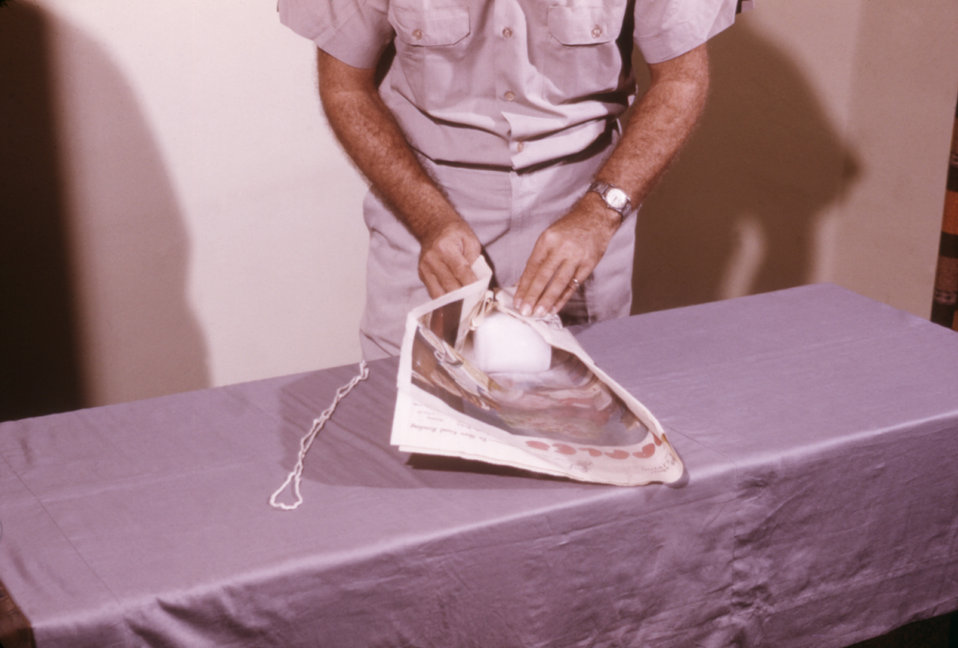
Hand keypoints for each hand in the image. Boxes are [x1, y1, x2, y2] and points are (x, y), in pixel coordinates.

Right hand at [418, 219, 482, 297]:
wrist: (433, 227)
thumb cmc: (454, 233)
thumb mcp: (470, 240)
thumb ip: (475, 259)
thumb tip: (478, 280)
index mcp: (445, 248)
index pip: (460, 271)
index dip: (471, 285)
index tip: (480, 294)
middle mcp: (432, 260)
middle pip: (450, 286)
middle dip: (465, 296)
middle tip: (476, 301)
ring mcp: (425, 269)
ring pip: (440, 294)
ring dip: (454, 302)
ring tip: (466, 304)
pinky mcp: (422, 276)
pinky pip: (434, 293)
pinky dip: (445, 299)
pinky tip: (455, 301)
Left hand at [513, 195, 619, 315]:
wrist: (597, 216)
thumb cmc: (570, 227)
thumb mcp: (550, 235)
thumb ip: (538, 258)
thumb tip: (523, 281)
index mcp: (548, 239)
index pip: (532, 266)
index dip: (524, 284)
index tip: (517, 299)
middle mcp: (561, 248)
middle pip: (544, 275)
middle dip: (533, 295)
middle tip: (524, 310)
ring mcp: (576, 257)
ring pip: (559, 282)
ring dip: (547, 299)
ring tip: (538, 313)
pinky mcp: (588, 264)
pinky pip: (573, 285)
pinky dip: (563, 298)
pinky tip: (555, 308)